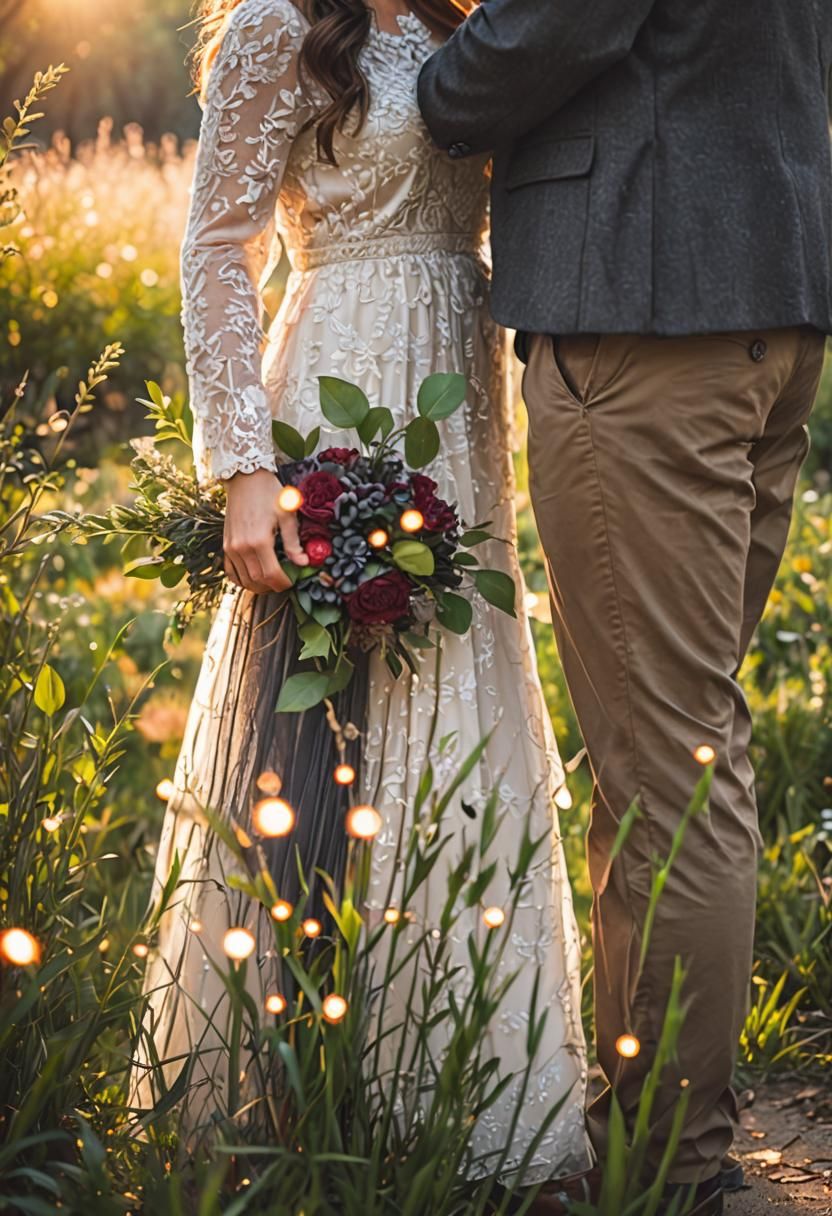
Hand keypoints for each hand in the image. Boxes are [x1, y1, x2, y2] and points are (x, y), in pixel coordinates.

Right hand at [222, 468, 308, 592]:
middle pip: (257, 580)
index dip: (283, 584)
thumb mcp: (287, 515)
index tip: (291, 583)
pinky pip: (231, 571)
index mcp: (259, 541)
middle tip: (284, 584)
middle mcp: (242, 547)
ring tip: (271, 583)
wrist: (245, 478)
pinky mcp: (225, 545)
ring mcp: (231, 547)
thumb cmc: (269, 493)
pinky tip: (253, 578)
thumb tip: (304, 563)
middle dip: (272, 587)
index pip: (271, 574)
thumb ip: (294, 542)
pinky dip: (241, 579)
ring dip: (258, 586)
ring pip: (244, 579)